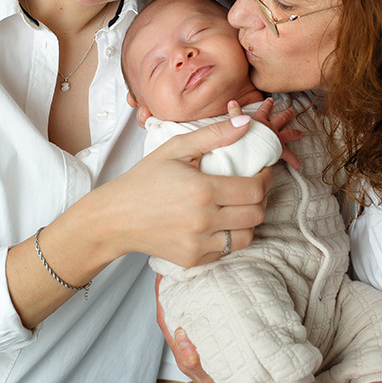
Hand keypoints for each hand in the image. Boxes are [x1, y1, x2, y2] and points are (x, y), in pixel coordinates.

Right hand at [68, 116, 270, 268]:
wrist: (115, 217)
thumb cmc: (144, 179)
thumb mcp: (176, 148)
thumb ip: (214, 134)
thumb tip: (246, 123)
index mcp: (203, 191)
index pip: (255, 189)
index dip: (266, 178)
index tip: (262, 170)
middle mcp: (204, 221)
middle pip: (256, 214)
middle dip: (261, 198)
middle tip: (252, 186)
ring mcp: (199, 243)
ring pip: (247, 236)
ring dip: (249, 220)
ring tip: (238, 206)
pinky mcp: (194, 259)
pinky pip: (227, 250)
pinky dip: (230, 236)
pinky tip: (219, 221)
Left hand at [155, 276, 241, 382]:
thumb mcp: (211, 381)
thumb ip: (194, 362)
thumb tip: (180, 334)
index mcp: (183, 351)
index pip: (166, 318)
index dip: (161, 296)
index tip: (162, 274)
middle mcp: (191, 343)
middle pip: (176, 309)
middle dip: (174, 287)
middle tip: (179, 264)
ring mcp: (205, 340)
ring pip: (192, 311)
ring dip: (192, 291)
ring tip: (197, 269)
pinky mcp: (220, 337)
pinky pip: (209, 315)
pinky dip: (209, 300)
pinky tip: (217, 287)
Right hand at [229, 98, 302, 169]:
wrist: (249, 151)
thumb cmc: (239, 141)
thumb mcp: (234, 125)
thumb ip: (234, 114)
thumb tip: (232, 102)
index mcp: (258, 122)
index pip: (263, 111)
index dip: (266, 106)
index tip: (270, 100)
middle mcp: (269, 128)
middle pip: (280, 120)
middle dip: (285, 115)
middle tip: (291, 111)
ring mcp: (276, 139)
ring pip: (288, 134)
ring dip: (294, 133)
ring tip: (300, 134)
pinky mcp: (279, 150)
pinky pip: (289, 155)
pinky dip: (294, 160)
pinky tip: (298, 165)